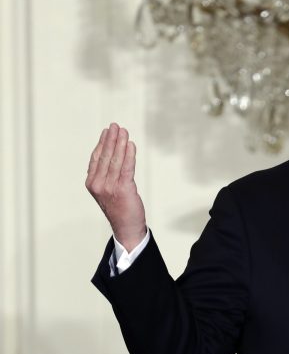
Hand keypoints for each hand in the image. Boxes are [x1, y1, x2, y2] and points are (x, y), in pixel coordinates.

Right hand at [86, 123, 146, 250]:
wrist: (126, 227)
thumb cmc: (119, 208)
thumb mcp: (107, 190)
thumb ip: (106, 175)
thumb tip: (111, 154)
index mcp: (91, 183)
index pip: (97, 158)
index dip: (102, 143)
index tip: (107, 131)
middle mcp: (98, 184)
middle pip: (105, 156)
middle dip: (111, 139)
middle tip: (116, 126)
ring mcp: (109, 187)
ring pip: (116, 160)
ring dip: (120, 143)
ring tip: (124, 131)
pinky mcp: (123, 189)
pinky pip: (126, 168)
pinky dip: (129, 155)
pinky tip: (130, 145)